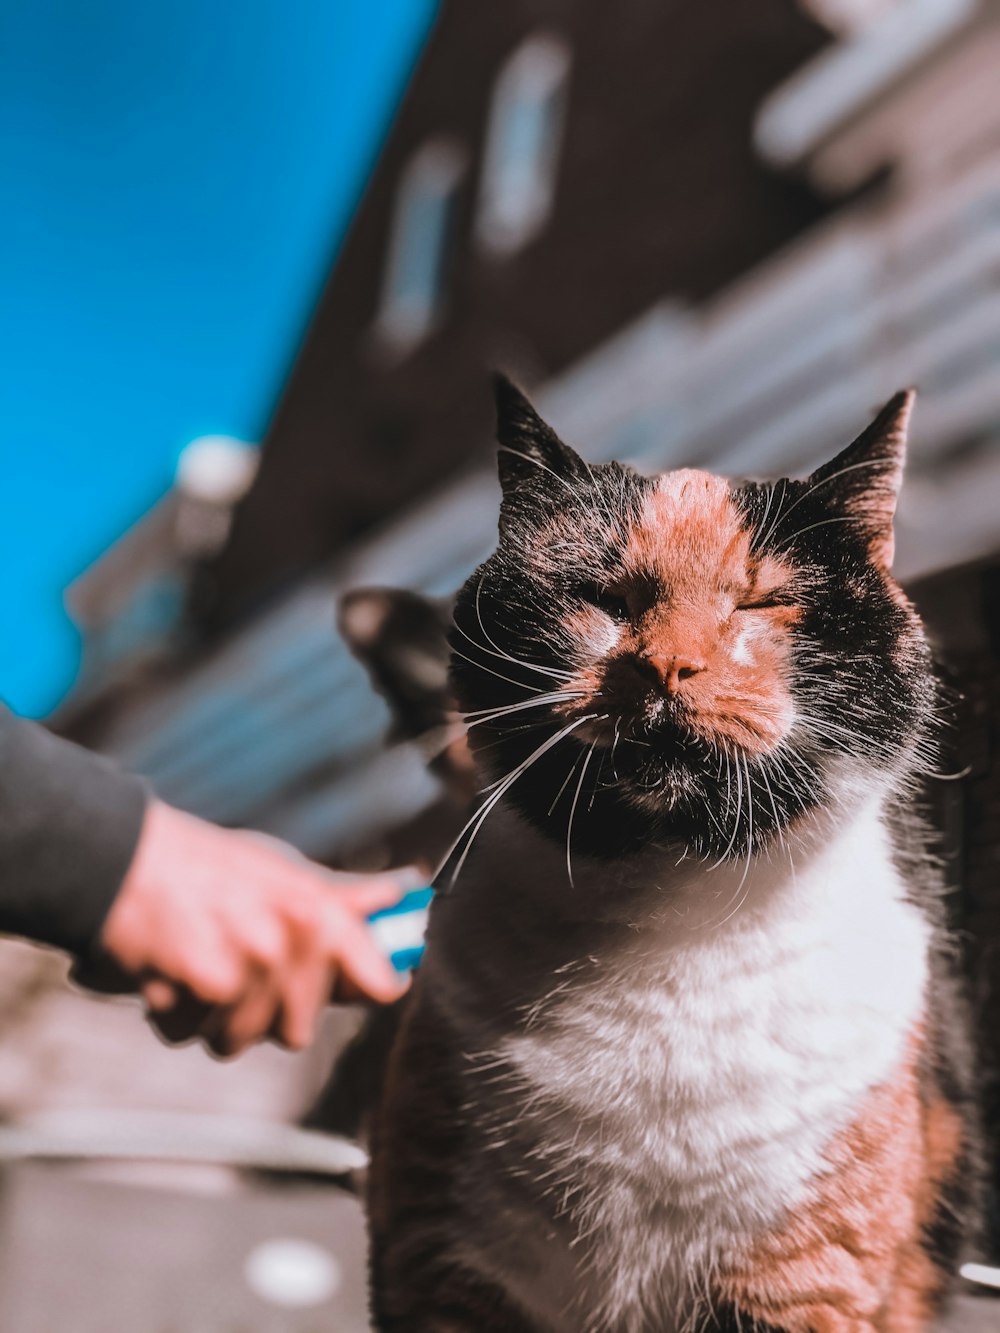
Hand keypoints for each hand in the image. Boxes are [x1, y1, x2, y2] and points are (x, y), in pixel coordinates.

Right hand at [95, 800, 410, 1055]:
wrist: (124, 857)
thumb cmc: (205, 868)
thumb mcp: (280, 872)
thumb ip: (338, 899)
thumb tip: (397, 895)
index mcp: (318, 911)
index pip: (379, 984)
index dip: (373, 992)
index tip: (372, 990)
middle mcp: (293, 939)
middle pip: (298, 1029)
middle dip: (264, 1012)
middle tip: (238, 968)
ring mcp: (252, 966)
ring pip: (240, 1041)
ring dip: (212, 1018)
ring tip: (198, 967)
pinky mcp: (207, 987)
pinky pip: (192, 1036)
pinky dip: (173, 1014)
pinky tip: (168, 975)